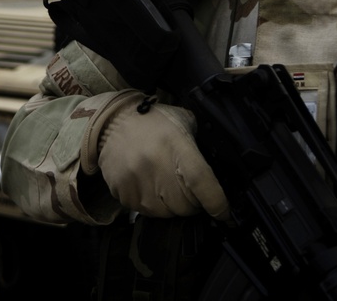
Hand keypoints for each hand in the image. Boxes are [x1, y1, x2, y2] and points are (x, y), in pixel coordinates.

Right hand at [87, 90, 228, 219]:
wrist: (112, 121)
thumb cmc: (152, 122)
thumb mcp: (182, 122)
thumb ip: (200, 146)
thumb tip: (216, 177)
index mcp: (176, 143)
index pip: (201, 181)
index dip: (216, 203)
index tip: (224, 214)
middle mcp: (155, 163)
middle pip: (186, 206)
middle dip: (193, 203)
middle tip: (188, 189)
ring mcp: (136, 179)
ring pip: (167, 213)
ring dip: (171, 205)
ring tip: (165, 185)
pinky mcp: (122, 191)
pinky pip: (145, 212)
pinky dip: (151, 204)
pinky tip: (148, 186)